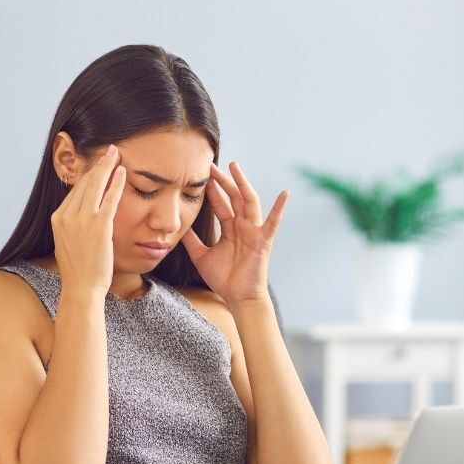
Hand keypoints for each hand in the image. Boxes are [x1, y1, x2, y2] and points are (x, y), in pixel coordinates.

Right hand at [50, 144, 127, 297]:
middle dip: (98, 164)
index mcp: (58, 218)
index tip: (98, 165)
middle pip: (84, 182)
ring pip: (95, 185)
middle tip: (108, 151)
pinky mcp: (99, 226)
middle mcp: (67, 215)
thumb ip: (72, 225)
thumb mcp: (67, 242)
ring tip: (116, 154)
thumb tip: (79, 215)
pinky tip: (122, 171)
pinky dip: (116, 182)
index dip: (88, 174)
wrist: (81, 287)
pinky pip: (109, 198)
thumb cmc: (78, 270)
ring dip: (107, 166)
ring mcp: (82, 220)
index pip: (75, 190)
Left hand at [181, 161, 288, 305]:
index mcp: (230, 229)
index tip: (202, 175)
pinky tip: (285, 193)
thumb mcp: (201, 256)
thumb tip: (179, 226)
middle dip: (223, 181)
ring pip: (248, 202)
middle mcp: (243, 226)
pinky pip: (273, 222)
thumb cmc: (223, 279)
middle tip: (212, 165)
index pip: (220, 204)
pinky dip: (280, 208)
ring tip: (234, 167)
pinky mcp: (263, 241)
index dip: (212, 190)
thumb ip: (192, 241)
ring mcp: (254, 232)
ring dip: (242, 184)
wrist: (238, 298)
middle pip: (233, 197)